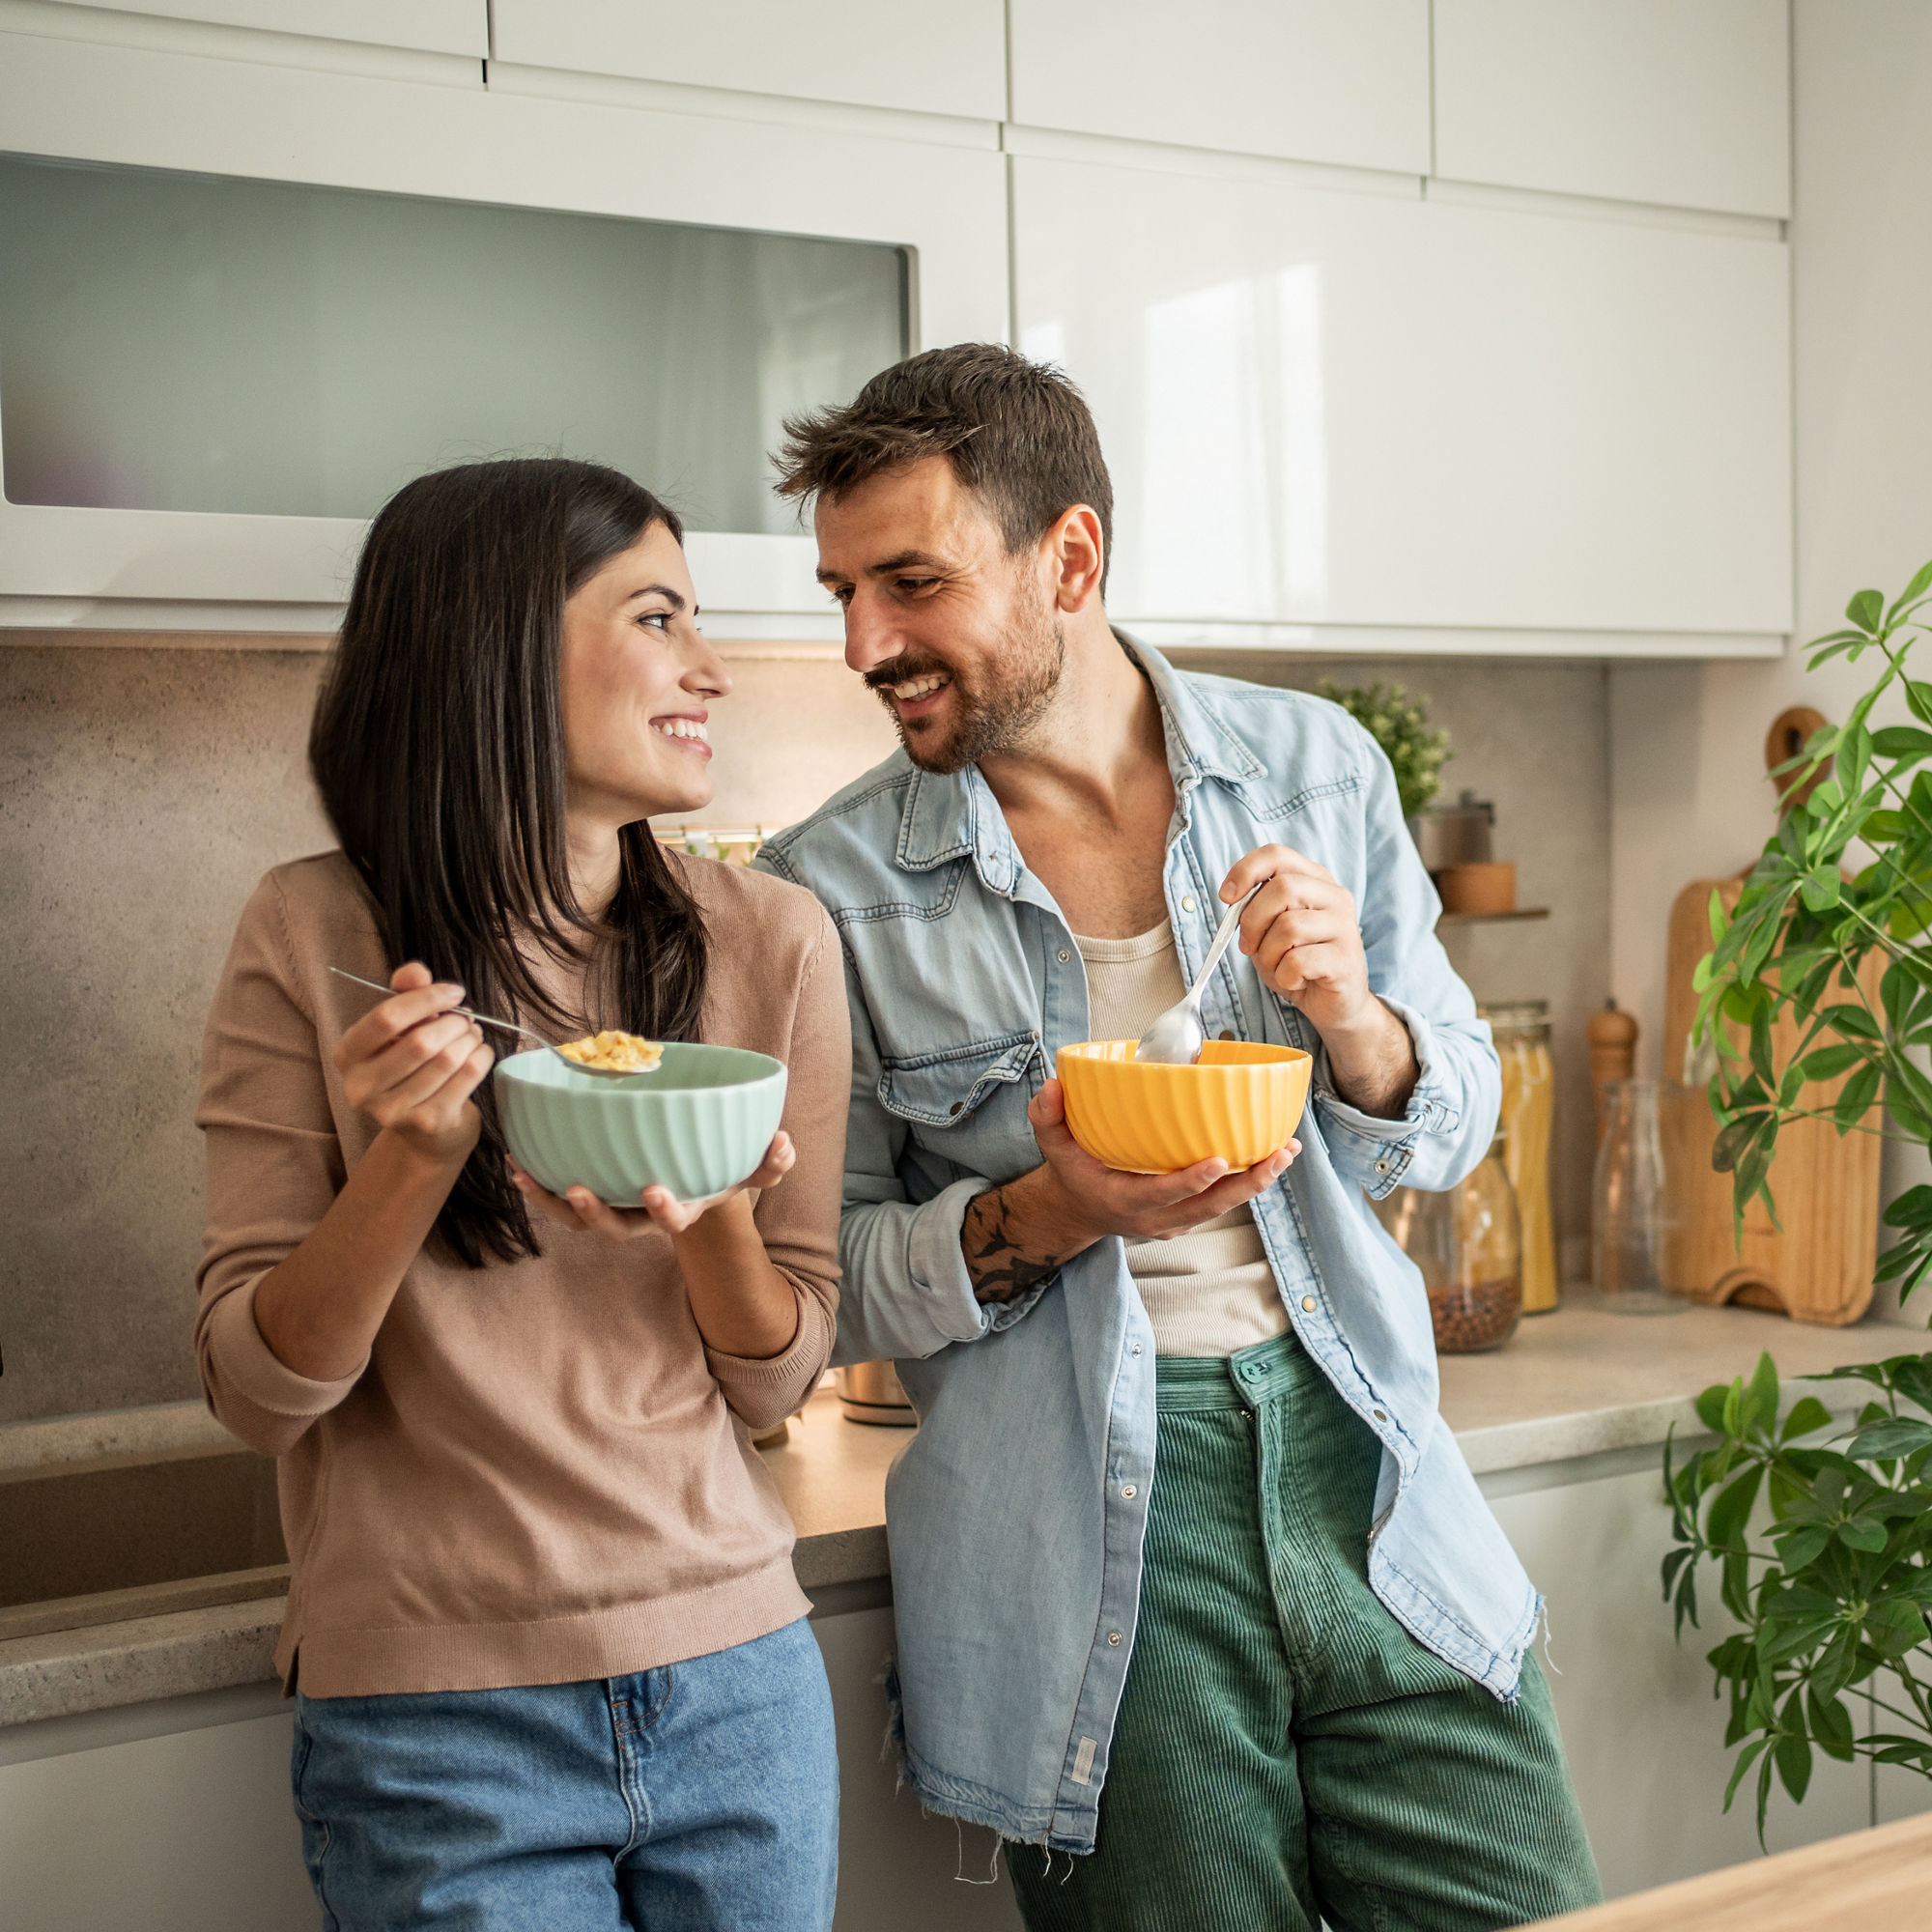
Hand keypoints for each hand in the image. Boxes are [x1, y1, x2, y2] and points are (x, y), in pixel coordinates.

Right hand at [334, 962, 491, 1165]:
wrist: (425, 1130)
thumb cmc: (411, 1066)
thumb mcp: (403, 1026)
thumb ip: (406, 993)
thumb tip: (416, 971)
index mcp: (348, 1055)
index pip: (387, 1018)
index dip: (426, 999)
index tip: (454, 992)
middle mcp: (361, 1087)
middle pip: (420, 1042)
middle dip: (454, 1023)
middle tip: (467, 1019)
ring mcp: (392, 1110)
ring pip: (447, 1059)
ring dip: (470, 1039)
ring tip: (473, 1035)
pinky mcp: (427, 1123)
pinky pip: (466, 1077)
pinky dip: (481, 1058)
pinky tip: (480, 1054)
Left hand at [508, 1132, 795, 1242]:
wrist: (697, 1183)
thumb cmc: (721, 1169)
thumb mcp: (751, 1167)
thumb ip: (771, 1161)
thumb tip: (785, 1142)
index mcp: (682, 1209)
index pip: (673, 1220)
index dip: (664, 1210)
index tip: (656, 1189)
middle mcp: (643, 1219)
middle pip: (617, 1229)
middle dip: (596, 1214)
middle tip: (580, 1190)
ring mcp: (616, 1212)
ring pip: (580, 1220)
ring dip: (552, 1202)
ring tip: (525, 1175)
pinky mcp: (594, 1200)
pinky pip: (560, 1203)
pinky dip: (537, 1187)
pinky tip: (516, 1164)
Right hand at [1030, 1078, 1298, 1243]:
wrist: (1079, 1210)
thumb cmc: (1072, 1173)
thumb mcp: (1052, 1146)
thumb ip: (1047, 1117)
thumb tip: (1053, 1087)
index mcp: (1125, 1200)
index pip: (1162, 1193)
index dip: (1192, 1181)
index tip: (1219, 1159)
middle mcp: (1156, 1217)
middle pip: (1209, 1206)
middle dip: (1248, 1184)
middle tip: (1279, 1155)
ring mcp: (1175, 1220)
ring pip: (1223, 1206)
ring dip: (1258, 1181)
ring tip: (1288, 1151)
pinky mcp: (1187, 1215)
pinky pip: (1222, 1201)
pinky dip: (1249, 1182)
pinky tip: (1272, 1155)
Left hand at [1222, 844, 1418, 1117]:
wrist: (1334, 1005)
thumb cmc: (1299, 965)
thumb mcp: (1269, 932)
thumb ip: (1255, 911)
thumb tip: (1233, 900)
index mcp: (1315, 881)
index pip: (1278, 855)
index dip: (1245, 871)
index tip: (1226, 897)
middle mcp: (1335, 897)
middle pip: (1282, 888)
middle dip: (1252, 920)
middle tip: (1247, 946)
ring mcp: (1345, 926)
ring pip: (1288, 926)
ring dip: (1268, 954)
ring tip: (1276, 967)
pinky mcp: (1346, 959)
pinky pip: (1298, 961)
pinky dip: (1284, 976)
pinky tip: (1294, 981)